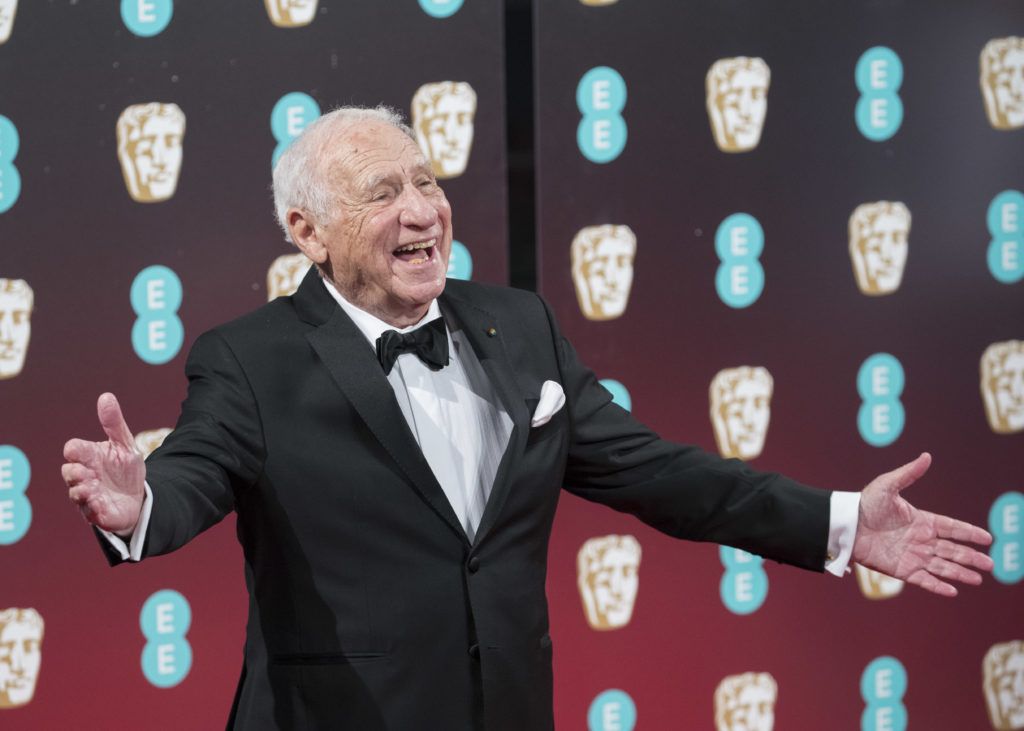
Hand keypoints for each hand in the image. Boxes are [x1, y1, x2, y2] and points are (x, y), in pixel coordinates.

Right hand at [62, 393, 145, 536]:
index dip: (74, 450)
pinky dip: (94, 509)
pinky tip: (101, 504)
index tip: (77, 450)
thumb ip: (114, 423)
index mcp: (89, 457)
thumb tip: (106, 396)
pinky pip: (91, 513)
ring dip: (81, 491)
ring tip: (91, 488)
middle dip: (74, 472)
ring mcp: (89, 496)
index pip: (73, 450)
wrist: (138, 497)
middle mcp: (84, 476)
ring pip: (76, 494)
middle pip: (69, 472)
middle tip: (86, 472)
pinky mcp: (98, 514)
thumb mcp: (125, 444)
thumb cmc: (125, 469)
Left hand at [852, 452, 993, 596]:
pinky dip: (937, 586)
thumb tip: (927, 456)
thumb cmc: (865, 503)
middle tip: (990, 564)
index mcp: (921, 520)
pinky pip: (923, 580)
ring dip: (960, 573)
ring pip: (942, 566)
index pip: (951, 527)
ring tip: (978, 579)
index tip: (987, 538)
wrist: (845, 523)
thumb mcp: (887, 485)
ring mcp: (911, 555)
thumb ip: (909, 473)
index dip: (969, 532)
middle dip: (971, 557)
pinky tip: (952, 591)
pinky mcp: (900, 569)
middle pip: (952, 550)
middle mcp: (920, 540)